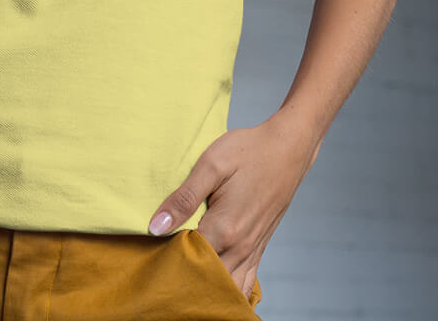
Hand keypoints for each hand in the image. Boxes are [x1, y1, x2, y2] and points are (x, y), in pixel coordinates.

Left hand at [147, 112, 320, 299]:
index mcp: (224, 229)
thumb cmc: (248, 151)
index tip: (150, 255)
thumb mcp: (211, 165)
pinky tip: (214, 284)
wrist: (288, 149)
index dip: (166, 262)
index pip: (188, 262)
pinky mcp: (259, 246)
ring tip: (184, 277)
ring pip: (228, 287)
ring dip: (206, 287)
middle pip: (207, 281)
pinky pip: (245, 282)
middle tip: (162, 268)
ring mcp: (252, 249)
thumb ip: (183, 198)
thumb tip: (156, 226)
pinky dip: (228, 288)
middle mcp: (240, 246)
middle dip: (184, 278)